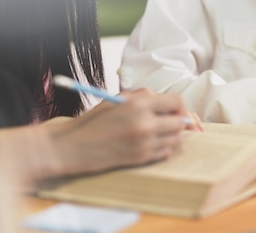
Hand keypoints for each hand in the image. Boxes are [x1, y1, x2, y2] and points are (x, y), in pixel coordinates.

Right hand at [47, 88, 198, 176]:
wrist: (75, 146)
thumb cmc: (95, 120)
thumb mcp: (119, 99)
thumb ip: (144, 97)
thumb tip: (167, 101)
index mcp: (139, 104)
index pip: (177, 101)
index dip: (178, 105)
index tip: (173, 108)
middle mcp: (145, 123)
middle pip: (180, 122)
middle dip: (177, 120)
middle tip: (168, 120)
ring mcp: (145, 143)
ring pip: (176, 138)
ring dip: (171, 134)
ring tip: (158, 131)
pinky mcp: (142, 158)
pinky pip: (166, 152)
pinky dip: (163, 147)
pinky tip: (151, 143)